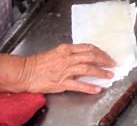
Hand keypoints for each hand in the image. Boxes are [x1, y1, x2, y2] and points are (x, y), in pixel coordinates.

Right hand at [0, 43, 115, 94]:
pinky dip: (89, 87)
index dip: (100, 51)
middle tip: (112, 64)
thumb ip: (70, 53)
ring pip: (87, 68)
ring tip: (109, 75)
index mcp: (66, 49)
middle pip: (91, 56)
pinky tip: (97, 89)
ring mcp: (64, 70)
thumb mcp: (56, 52)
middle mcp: (67, 58)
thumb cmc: (38, 63)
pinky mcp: (61, 82)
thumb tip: (83, 55)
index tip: (106, 55)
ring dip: (100, 72)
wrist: (24, 72)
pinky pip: (78, 85)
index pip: (88, 47)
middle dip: (104, 60)